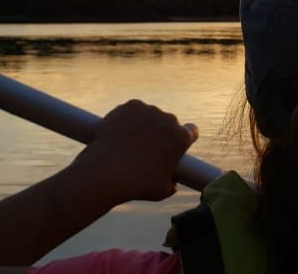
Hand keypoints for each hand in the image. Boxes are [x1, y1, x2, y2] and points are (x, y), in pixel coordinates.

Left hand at [61, 100, 198, 206]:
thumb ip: (170, 184)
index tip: (174, 145)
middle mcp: (168, 120)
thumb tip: (172, 184)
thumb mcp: (161, 191)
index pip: (191, 131)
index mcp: (181, 138)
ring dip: (144, 124)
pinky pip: (132, 110)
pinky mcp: (130, 106)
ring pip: (149, 116)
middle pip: (168, 123)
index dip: (184, 138)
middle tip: (146, 148)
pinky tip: (120, 132)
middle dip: (161, 132)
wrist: (106, 172)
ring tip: (129, 142)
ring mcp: (148, 111)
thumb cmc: (137, 185)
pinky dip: (127, 118)